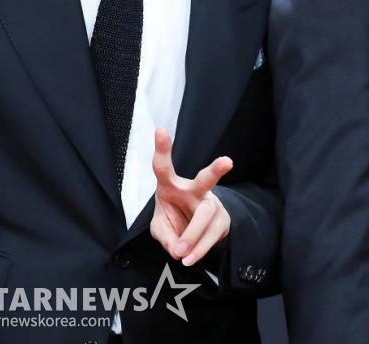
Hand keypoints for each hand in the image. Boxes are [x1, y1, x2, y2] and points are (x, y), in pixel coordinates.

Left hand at [150, 128, 232, 266]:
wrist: (192, 231)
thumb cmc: (172, 218)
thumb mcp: (160, 227)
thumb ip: (164, 235)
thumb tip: (177, 248)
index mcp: (170, 184)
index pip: (163, 166)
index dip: (163, 149)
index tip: (160, 130)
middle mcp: (193, 189)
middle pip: (204, 180)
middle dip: (215, 170)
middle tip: (228, 162)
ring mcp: (210, 204)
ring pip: (206, 215)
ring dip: (193, 236)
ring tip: (182, 254)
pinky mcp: (221, 220)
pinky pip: (213, 234)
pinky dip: (200, 248)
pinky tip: (190, 258)